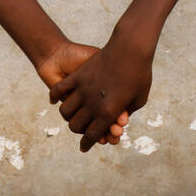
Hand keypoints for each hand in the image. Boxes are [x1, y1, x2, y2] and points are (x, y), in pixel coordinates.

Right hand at [49, 28, 153, 151]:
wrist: (131, 47)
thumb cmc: (140, 74)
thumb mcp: (139, 99)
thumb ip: (126, 113)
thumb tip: (119, 122)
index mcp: (109, 113)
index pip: (93, 136)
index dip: (87, 144)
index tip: (84, 148)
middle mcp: (93, 104)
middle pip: (77, 126)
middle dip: (78, 131)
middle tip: (81, 130)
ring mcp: (84, 90)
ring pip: (66, 111)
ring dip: (67, 116)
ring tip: (71, 115)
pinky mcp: (78, 76)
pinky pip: (60, 90)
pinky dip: (56, 97)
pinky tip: (54, 101)